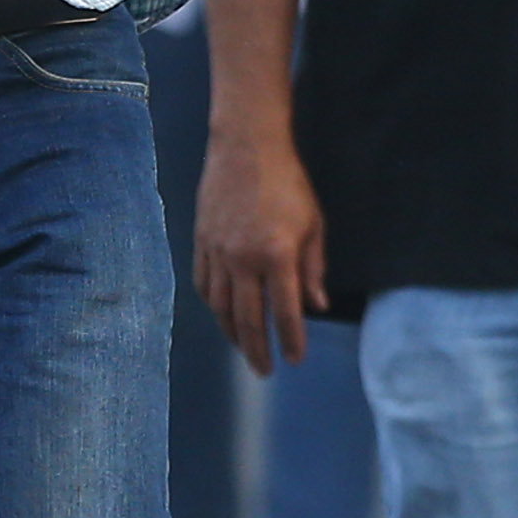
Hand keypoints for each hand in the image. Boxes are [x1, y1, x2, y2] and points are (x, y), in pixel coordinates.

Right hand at [194, 125, 332, 372]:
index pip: (285, 312)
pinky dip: (213, 307)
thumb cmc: (287, 183)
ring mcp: (218, 252)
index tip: (295, 359)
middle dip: (258, 350)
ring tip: (244, 349)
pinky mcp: (201, 242)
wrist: (245, 147)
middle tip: (265, 371)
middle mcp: (243, 259)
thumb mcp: (313, 224)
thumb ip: (313, 268)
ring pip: (221, 307)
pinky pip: (203, 285)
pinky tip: (223, 315)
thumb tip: (316, 306)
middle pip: (248, 319)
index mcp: (277, 255)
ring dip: (232, 334)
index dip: (291, 340)